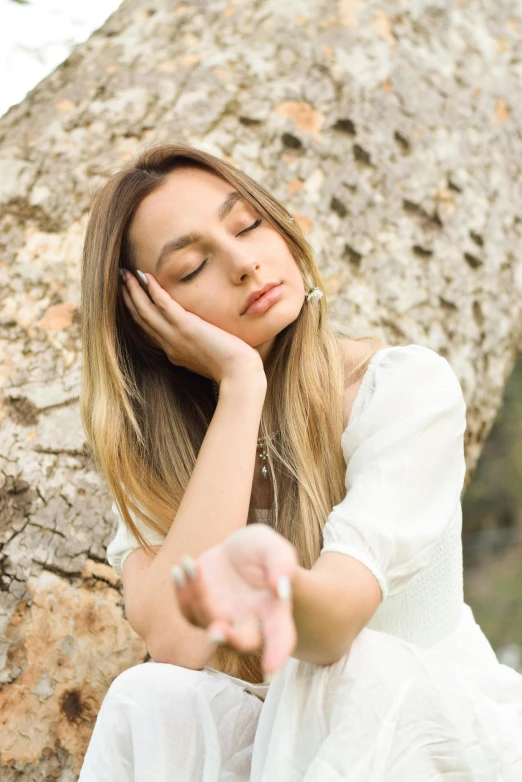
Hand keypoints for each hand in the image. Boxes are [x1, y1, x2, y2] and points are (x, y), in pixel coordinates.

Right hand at [120, 270, 264, 383]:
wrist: (238, 374)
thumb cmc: (231, 367)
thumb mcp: (208, 356)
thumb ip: (199, 347)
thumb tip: (201, 338)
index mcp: (173, 352)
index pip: (149, 329)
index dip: (137, 312)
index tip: (130, 297)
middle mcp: (169, 345)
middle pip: (141, 319)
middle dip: (129, 298)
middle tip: (120, 280)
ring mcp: (175, 336)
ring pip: (145, 311)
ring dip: (133, 291)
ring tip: (125, 274)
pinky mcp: (185, 327)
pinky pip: (163, 305)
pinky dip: (152, 290)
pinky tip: (146, 276)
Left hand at [171, 524, 298, 677]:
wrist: (236, 552)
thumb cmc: (261, 553)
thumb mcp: (273, 547)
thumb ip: (282, 562)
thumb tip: (281, 585)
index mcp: (274, 611)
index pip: (281, 637)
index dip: (277, 653)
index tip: (271, 669)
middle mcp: (249, 624)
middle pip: (242, 643)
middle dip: (229, 640)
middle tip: (217, 631)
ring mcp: (223, 621)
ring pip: (208, 623)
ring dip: (196, 596)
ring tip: (189, 563)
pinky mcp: (201, 614)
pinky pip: (189, 612)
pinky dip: (182, 593)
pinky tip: (180, 570)